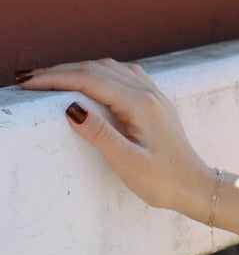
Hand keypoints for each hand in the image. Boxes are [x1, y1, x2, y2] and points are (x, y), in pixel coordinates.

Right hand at [15, 58, 216, 220]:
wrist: (196, 186)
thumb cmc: (163, 181)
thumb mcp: (128, 163)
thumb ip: (100, 135)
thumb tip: (70, 107)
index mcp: (140, 104)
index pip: (89, 80)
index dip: (55, 79)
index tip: (27, 83)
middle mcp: (148, 92)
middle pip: (96, 68)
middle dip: (59, 71)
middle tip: (27, 79)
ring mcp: (153, 94)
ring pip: (108, 68)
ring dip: (77, 69)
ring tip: (48, 78)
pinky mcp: (154, 101)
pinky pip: (121, 74)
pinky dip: (96, 72)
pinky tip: (85, 79)